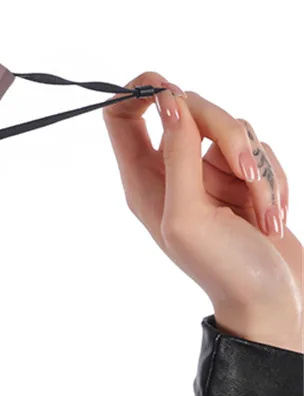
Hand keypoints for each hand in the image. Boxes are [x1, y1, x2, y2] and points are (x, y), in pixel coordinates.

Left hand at [102, 71, 301, 349]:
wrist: (276, 306)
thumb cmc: (226, 271)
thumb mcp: (190, 215)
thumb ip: (176, 154)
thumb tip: (166, 100)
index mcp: (142, 177)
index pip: (120, 115)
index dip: (139, 92)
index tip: (170, 89)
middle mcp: (170, 169)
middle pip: (187, 109)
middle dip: (226, 134)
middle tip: (248, 175)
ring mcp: (207, 173)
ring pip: (229, 128)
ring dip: (257, 169)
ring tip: (265, 215)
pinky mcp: (241, 178)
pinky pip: (257, 150)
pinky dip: (273, 179)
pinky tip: (274, 217)